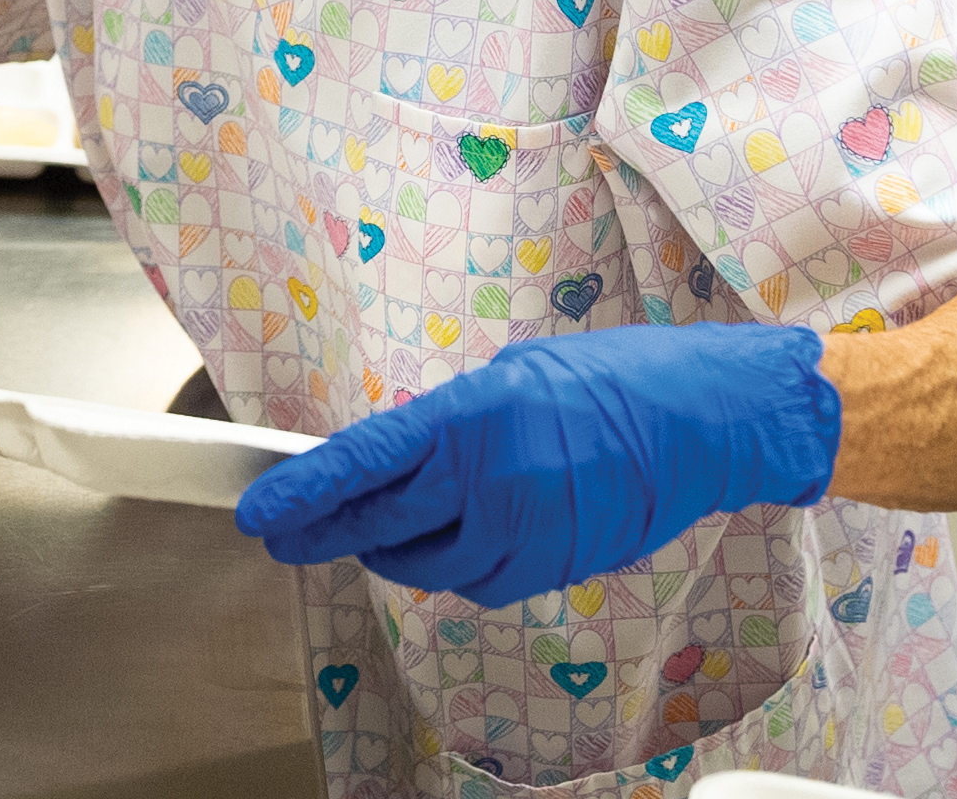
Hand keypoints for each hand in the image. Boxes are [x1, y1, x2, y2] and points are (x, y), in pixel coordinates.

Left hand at [235, 323, 839, 606]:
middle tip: (283, 534)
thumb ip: (445, 425)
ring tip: (367, 530)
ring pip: (426, 564)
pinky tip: (442, 540)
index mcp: (472, 418)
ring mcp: (524, 533)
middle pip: (383, 524)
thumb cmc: (601, 379)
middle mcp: (491, 482)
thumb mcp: (505, 378)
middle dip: (324, 531)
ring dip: (389, 549)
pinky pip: (476, 578)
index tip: (261, 513)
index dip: (307, 492)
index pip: (366, 463)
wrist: (695, 422)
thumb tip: (394, 458)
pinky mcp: (551, 567)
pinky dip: (449, 563)